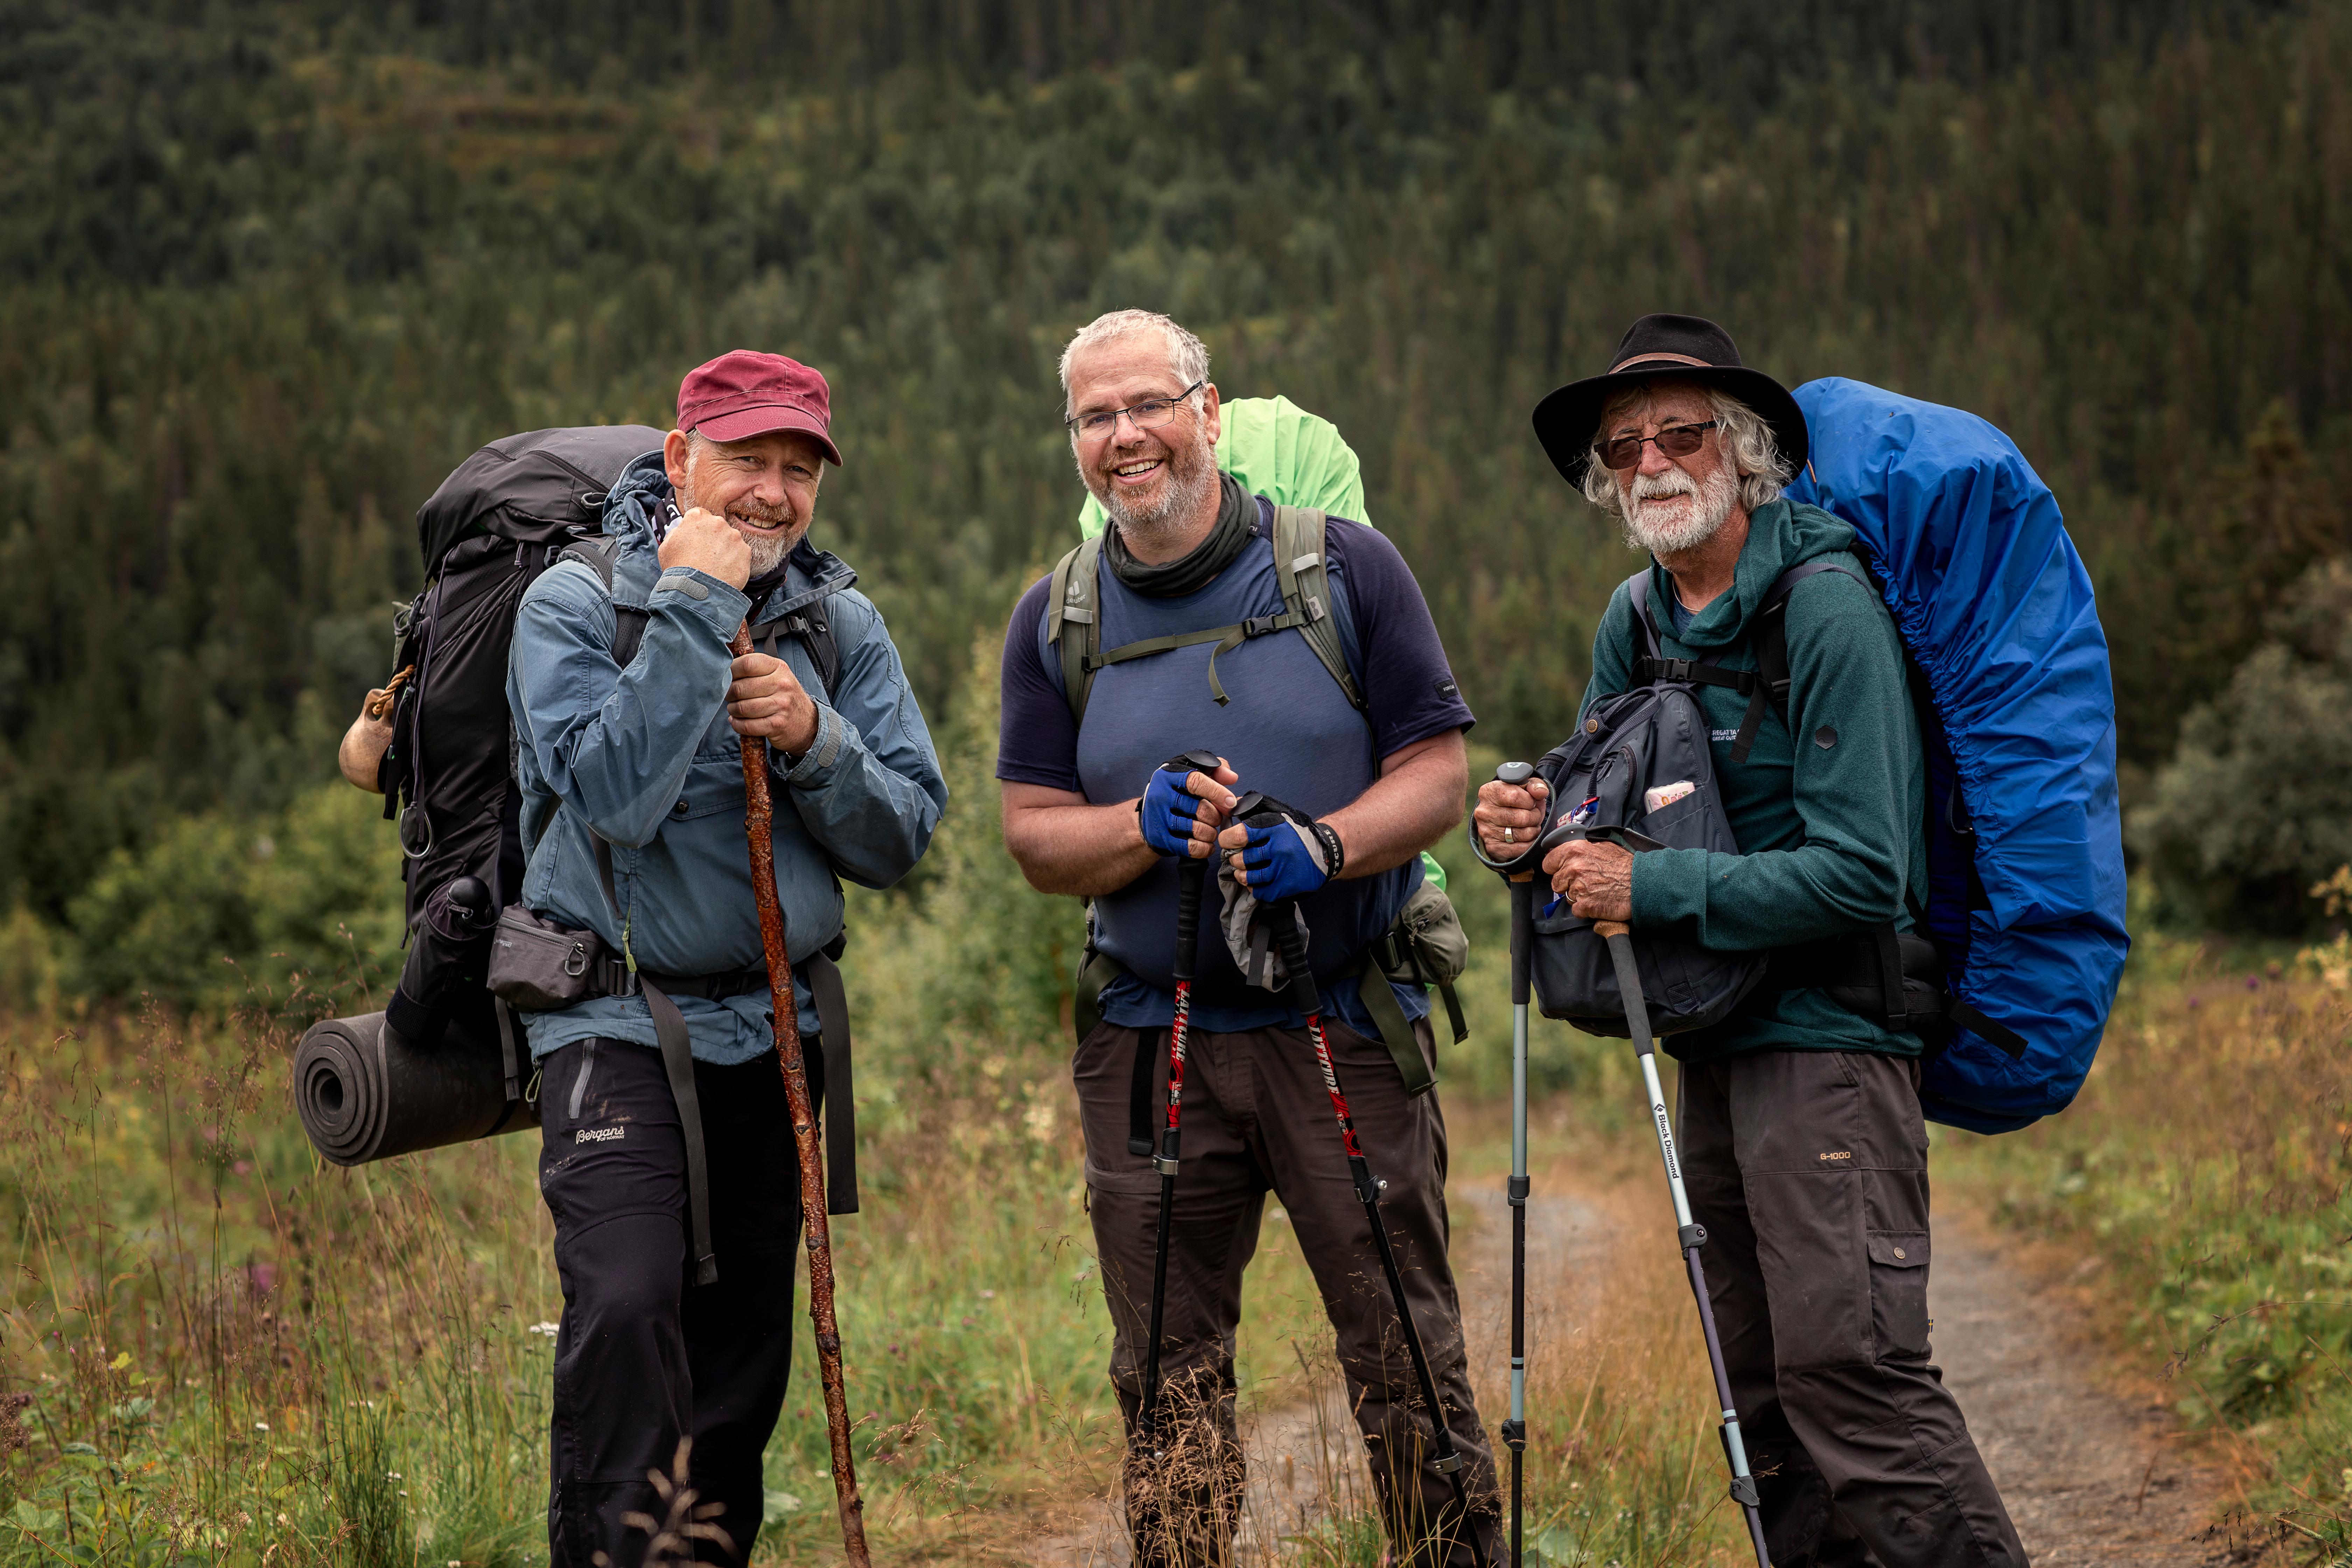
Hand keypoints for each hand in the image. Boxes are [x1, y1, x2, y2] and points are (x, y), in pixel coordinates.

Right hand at [658, 504, 751, 589]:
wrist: (697, 589)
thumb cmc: (678, 568)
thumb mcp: (666, 546)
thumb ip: (677, 532)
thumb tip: (684, 530)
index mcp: (696, 517)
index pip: (700, 515)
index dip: (698, 529)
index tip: (697, 541)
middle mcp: (718, 522)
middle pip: (717, 526)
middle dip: (713, 538)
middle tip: (706, 555)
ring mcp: (734, 536)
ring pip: (730, 539)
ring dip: (725, 549)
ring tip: (715, 565)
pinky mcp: (745, 551)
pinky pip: (741, 553)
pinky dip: (735, 561)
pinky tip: (725, 571)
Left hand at [728, 649, 820, 754]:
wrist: (808, 722)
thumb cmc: (784, 696)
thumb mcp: (777, 675)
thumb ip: (755, 669)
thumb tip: (723, 667)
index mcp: (779, 668)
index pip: (747, 664)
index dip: (731, 671)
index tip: (728, 678)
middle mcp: (782, 684)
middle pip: (741, 688)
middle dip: (729, 694)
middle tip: (730, 697)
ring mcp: (781, 705)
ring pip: (742, 707)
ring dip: (733, 710)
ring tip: (735, 710)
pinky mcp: (777, 725)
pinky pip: (748, 725)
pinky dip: (737, 725)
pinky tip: (738, 722)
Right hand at [1138, 757, 1238, 859]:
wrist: (1149, 817)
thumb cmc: (1176, 793)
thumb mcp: (1191, 774)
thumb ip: (1214, 771)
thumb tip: (1231, 778)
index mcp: (1169, 776)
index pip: (1196, 782)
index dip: (1217, 792)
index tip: (1231, 802)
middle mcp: (1160, 795)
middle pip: (1200, 809)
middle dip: (1216, 816)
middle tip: (1217, 818)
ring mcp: (1158, 818)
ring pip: (1197, 829)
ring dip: (1211, 833)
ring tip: (1210, 830)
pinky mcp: (1160, 838)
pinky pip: (1191, 847)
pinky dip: (1205, 848)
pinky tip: (1207, 845)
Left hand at [1218, 814, 1334, 902]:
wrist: (1326, 853)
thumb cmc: (1298, 835)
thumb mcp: (1281, 816)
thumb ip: (1257, 810)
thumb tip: (1234, 805)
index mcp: (1275, 828)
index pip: (1240, 835)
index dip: (1227, 839)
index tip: (1227, 842)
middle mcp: (1280, 848)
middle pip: (1242, 858)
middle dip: (1235, 859)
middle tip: (1237, 858)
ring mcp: (1284, 869)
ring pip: (1248, 877)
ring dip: (1241, 875)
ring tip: (1242, 872)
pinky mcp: (1287, 886)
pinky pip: (1260, 891)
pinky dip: (1254, 888)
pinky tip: (1256, 882)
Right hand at [1474, 775, 1549, 859]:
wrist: (1498, 818)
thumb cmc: (1514, 800)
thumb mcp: (1523, 787)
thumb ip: (1534, 785)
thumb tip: (1541, 792)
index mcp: (1489, 792)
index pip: (1515, 796)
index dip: (1530, 801)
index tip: (1531, 802)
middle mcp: (1484, 812)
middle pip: (1522, 818)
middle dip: (1535, 817)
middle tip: (1534, 815)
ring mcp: (1486, 831)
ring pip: (1523, 834)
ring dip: (1534, 830)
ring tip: (1531, 825)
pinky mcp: (1493, 847)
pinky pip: (1520, 848)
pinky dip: (1529, 843)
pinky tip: (1528, 836)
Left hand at [1542, 839, 1633, 920]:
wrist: (1643, 884)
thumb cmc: (1626, 866)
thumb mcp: (1604, 847)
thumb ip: (1583, 848)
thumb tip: (1569, 850)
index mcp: (1575, 850)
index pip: (1548, 862)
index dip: (1555, 868)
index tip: (1562, 871)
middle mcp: (1573, 868)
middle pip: (1556, 882)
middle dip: (1568, 884)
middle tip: (1586, 883)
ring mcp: (1578, 888)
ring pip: (1567, 897)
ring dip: (1578, 897)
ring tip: (1596, 892)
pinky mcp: (1584, 906)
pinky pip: (1576, 910)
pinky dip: (1586, 909)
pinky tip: (1599, 902)